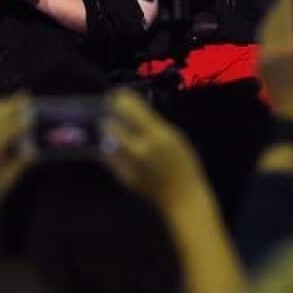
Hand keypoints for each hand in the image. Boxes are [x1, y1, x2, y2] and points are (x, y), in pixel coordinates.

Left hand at [102, 88, 208, 213]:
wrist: (182, 197)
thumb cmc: (185, 165)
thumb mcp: (175, 138)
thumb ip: (154, 124)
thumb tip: (134, 109)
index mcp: (157, 135)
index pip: (129, 108)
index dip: (121, 98)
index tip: (119, 94)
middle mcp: (139, 148)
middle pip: (111, 123)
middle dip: (112, 116)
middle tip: (115, 112)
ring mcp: (128, 163)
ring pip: (106, 139)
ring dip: (110, 131)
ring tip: (116, 128)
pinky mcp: (121, 175)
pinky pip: (108, 156)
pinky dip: (110, 149)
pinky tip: (119, 148)